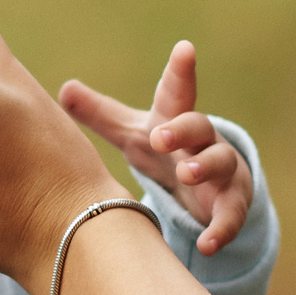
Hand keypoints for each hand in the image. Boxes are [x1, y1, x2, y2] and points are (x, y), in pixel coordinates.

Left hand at [59, 40, 254, 255]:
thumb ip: (99, 114)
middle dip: (182, 129)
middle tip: (160, 136)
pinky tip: (207, 245)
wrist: (204, 186)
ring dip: (205, 168)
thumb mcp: (132, 133)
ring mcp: (222, 169)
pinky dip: (221, 229)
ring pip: (222, 162)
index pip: (176, 90)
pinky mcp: (232, 202)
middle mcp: (202, 138)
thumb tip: (63, 89)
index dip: (180, 70)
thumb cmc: (163, 150)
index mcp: (175, 118)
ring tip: (186, 176)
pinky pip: (231, 215)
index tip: (184, 49)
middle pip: (199, 125)